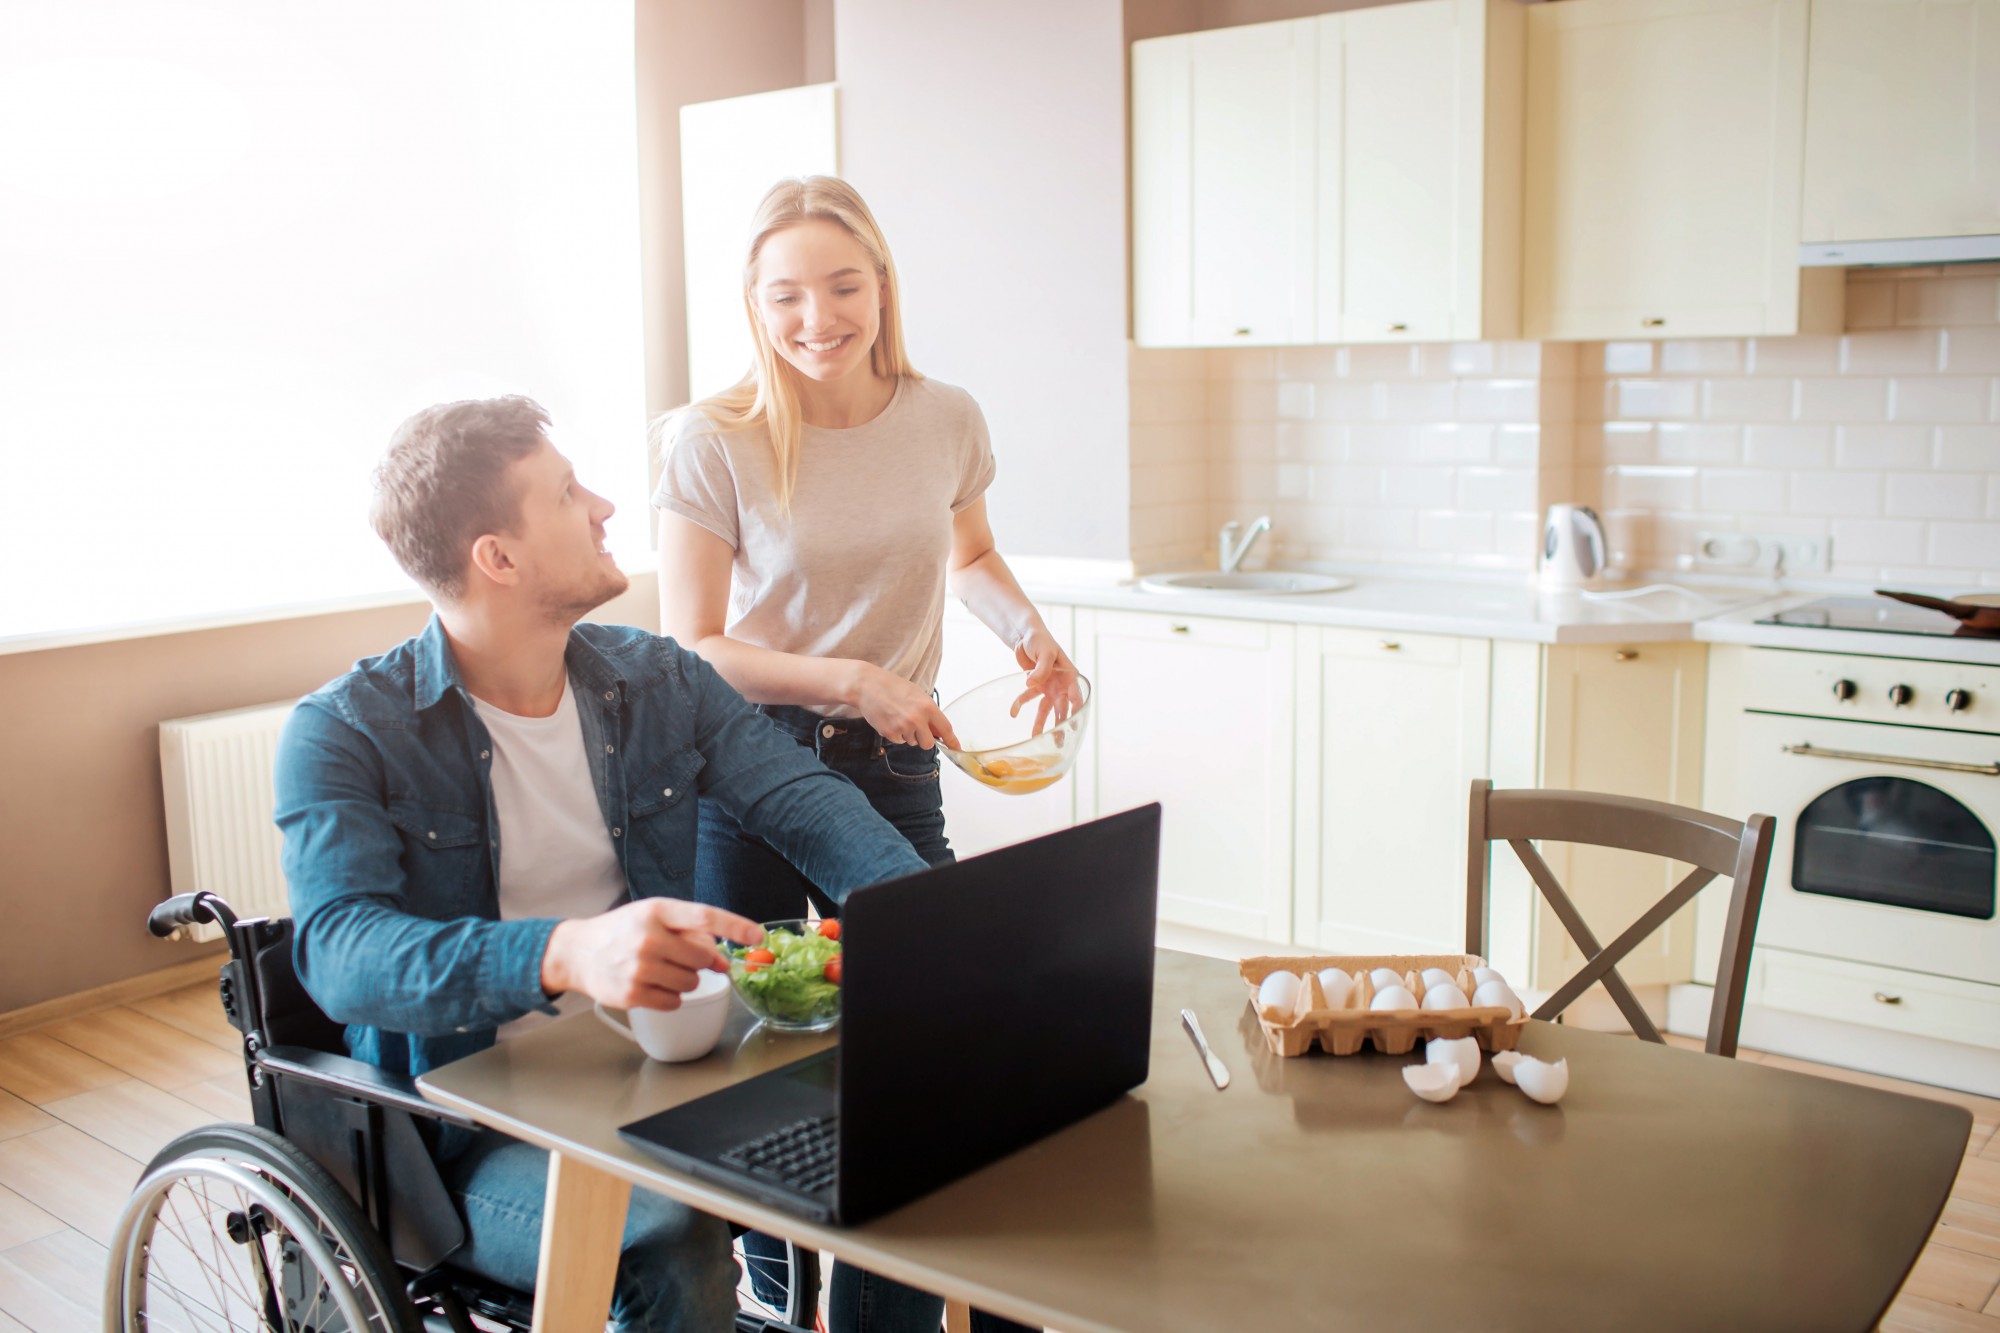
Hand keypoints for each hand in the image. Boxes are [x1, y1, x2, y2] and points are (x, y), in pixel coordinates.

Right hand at [541, 899, 762, 1011]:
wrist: (578, 952)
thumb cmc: (623, 931)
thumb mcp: (655, 918)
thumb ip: (691, 934)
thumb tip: (724, 962)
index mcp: (657, 911)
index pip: (705, 916)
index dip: (735, 927)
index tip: (758, 936)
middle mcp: (648, 937)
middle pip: (702, 958)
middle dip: (700, 961)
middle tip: (679, 956)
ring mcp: (639, 968)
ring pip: (691, 983)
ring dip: (684, 980)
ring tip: (660, 969)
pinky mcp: (632, 994)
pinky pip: (674, 1002)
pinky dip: (670, 996)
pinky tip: (651, 984)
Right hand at [853, 663, 958, 749]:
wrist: (867, 686)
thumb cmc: (892, 687)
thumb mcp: (917, 694)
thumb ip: (929, 713)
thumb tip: (938, 732)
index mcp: (927, 707)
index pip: (945, 729)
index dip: (952, 741)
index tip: (956, 749)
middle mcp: (917, 719)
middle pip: (928, 744)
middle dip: (924, 739)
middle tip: (916, 727)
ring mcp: (902, 727)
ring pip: (912, 742)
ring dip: (908, 734)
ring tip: (898, 716)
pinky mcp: (889, 733)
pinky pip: (899, 741)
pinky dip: (896, 734)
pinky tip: (890, 720)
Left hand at [1011, 628, 1082, 734]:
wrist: (1025, 635)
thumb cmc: (1040, 639)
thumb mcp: (1044, 652)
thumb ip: (1041, 669)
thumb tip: (1031, 683)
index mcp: (1069, 674)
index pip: (1076, 694)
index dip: (1075, 708)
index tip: (1073, 721)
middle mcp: (1061, 683)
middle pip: (1062, 707)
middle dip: (1061, 723)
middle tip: (1059, 740)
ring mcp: (1048, 686)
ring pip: (1045, 708)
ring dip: (1040, 722)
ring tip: (1035, 736)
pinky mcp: (1036, 686)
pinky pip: (1028, 698)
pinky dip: (1020, 704)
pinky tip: (1013, 712)